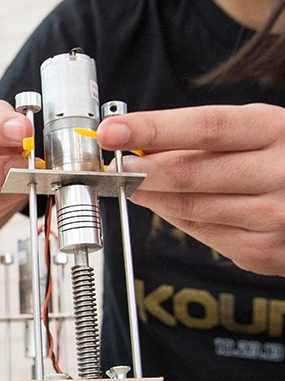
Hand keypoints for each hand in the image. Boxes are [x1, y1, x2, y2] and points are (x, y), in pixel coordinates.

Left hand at [97, 103, 284, 276]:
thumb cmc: (282, 157)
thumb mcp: (254, 131)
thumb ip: (200, 137)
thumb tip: (136, 145)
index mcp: (275, 130)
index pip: (204, 128)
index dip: (152, 129)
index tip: (112, 131)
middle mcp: (280, 174)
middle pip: (188, 174)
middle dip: (139, 171)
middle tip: (112, 166)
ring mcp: (273, 217)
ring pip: (186, 208)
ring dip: (150, 195)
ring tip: (135, 182)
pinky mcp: (262, 252)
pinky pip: (199, 232)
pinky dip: (174, 216)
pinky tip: (170, 202)